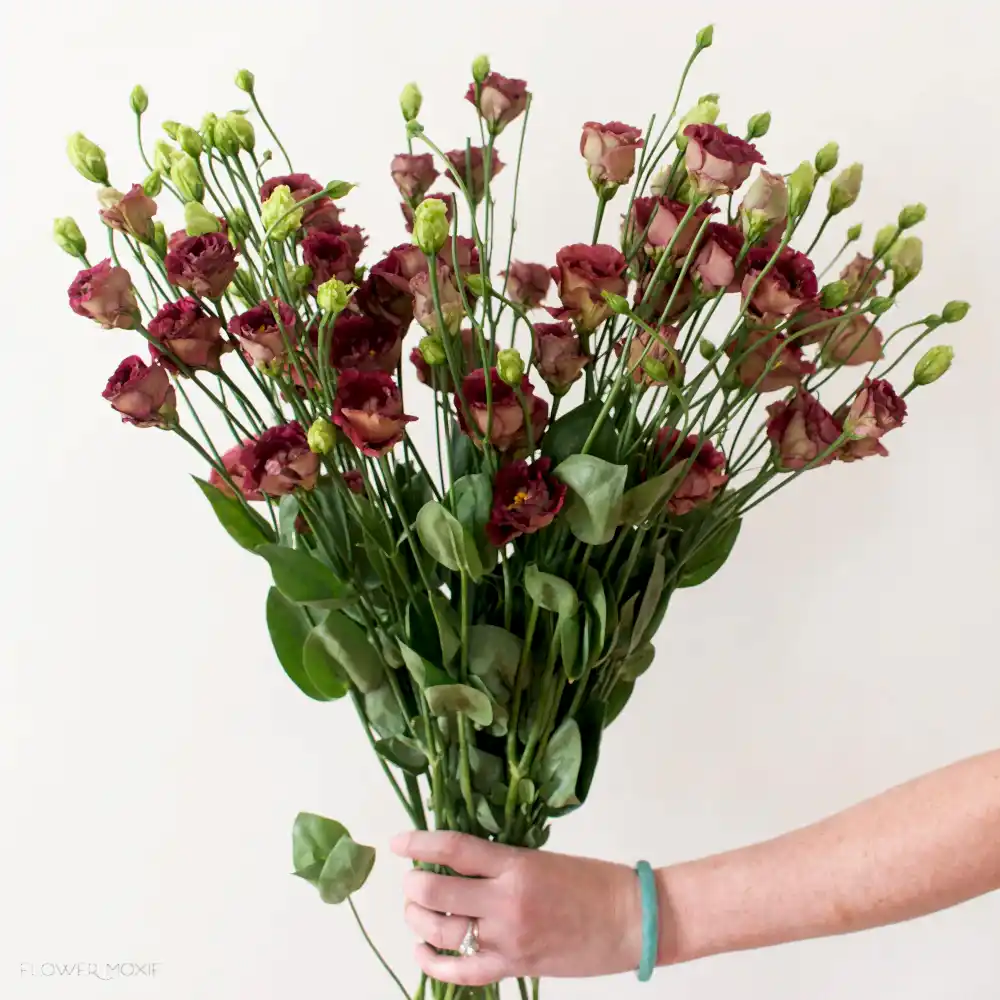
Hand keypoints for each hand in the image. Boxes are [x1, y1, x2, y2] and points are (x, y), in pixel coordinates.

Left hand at [391, 830, 643, 986]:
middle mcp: (505, 901)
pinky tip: (421, 949)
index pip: (453, 848)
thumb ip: (500, 861)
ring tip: (416, 910)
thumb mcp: (542, 858)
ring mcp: (508, 938)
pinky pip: (462, 971)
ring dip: (418, 919)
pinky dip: (434, 961)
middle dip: (413, 884)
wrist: (630, 920)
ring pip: (442, 931)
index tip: (397, 842)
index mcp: (515, 864)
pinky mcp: (515, 966)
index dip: (419, 842)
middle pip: (437, 891)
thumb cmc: (593, 881)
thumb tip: (457, 859)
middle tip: (412, 879)